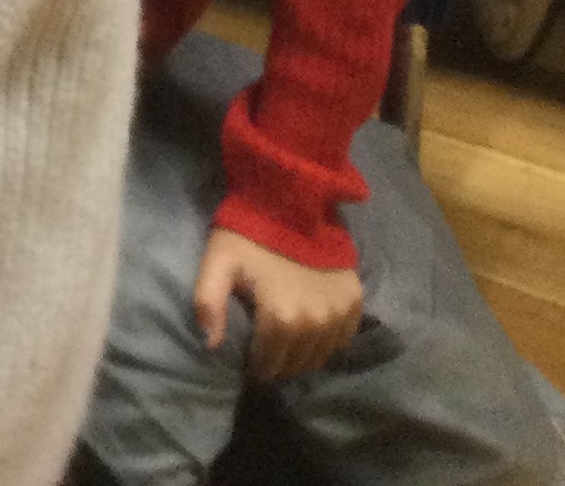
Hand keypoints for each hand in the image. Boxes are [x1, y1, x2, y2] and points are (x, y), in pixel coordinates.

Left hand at [194, 229, 362, 378]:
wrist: (289, 201)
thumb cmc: (249, 234)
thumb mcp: (218, 262)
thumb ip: (208, 303)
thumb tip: (211, 346)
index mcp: (283, 318)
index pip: (268, 364)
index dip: (254, 362)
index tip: (248, 354)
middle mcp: (317, 323)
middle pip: (295, 364)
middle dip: (278, 361)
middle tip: (266, 348)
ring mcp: (340, 313)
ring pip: (319, 356)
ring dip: (302, 354)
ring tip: (286, 342)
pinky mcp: (355, 301)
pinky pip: (341, 339)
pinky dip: (326, 340)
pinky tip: (311, 328)